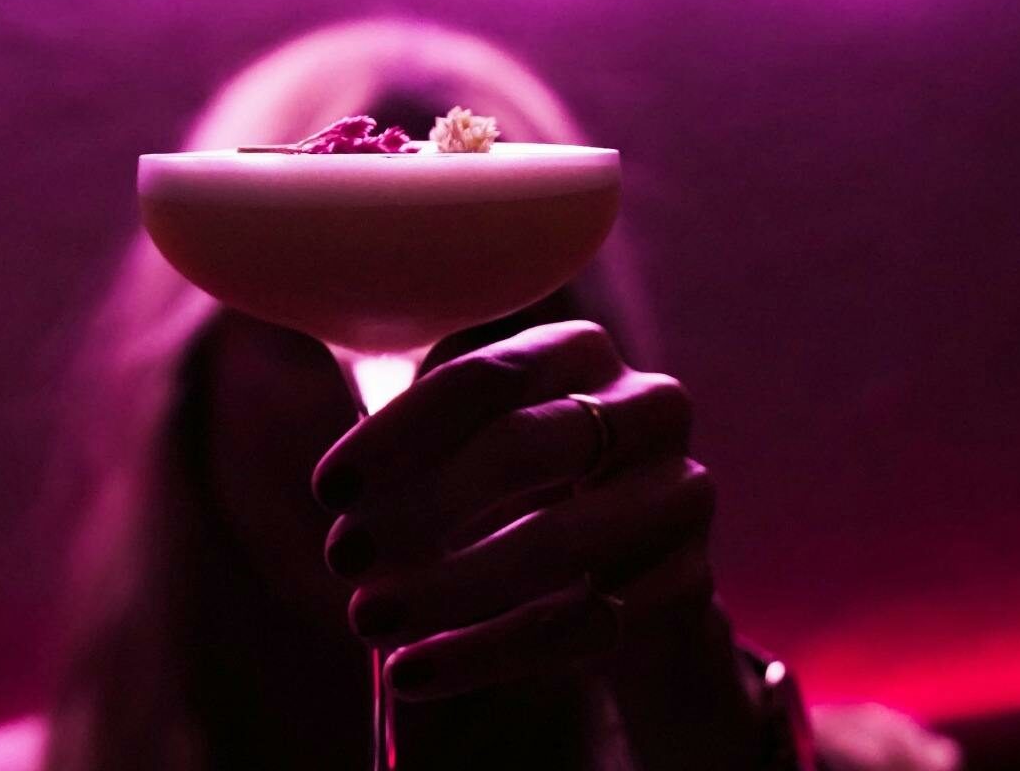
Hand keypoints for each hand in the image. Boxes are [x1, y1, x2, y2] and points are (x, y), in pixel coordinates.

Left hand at [312, 321, 762, 768]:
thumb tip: (334, 463)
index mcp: (579, 350)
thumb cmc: (527, 488)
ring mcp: (679, 493)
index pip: (485, 375)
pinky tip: (417, 670)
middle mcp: (646, 406)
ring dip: (448, 587)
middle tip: (342, 555)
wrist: (636, 573)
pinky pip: (578, 624)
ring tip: (367, 620)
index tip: (332, 489)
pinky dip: (486, 652)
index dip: (400, 433)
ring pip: (555, 543)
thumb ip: (415, 425)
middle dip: (423, 505)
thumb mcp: (475, 439)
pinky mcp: (688, 581)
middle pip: (525, 446)